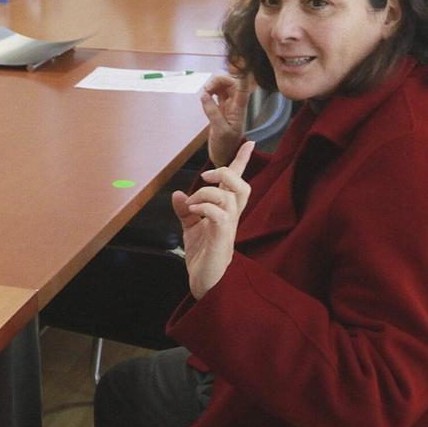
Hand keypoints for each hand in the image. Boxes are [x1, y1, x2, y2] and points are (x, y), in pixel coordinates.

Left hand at [172, 141, 253, 299]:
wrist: (205, 283)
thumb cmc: (202, 255)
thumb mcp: (190, 228)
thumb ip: (185, 210)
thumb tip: (178, 193)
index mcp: (226, 212)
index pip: (236, 183)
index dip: (242, 162)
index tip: (249, 142)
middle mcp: (231, 217)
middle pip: (241, 186)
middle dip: (227, 173)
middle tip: (205, 177)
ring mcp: (228, 228)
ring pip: (230, 197)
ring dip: (207, 192)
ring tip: (192, 203)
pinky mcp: (221, 240)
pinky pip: (219, 215)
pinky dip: (204, 207)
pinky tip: (193, 211)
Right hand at [200, 74, 250, 166]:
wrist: (223, 155)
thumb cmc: (224, 145)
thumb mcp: (219, 130)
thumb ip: (212, 112)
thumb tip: (204, 94)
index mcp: (239, 108)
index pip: (243, 88)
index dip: (242, 76)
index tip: (237, 66)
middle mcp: (235, 104)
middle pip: (231, 83)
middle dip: (219, 80)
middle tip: (206, 89)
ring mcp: (228, 105)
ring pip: (223, 86)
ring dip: (213, 85)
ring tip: (204, 93)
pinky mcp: (221, 108)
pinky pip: (217, 93)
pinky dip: (210, 91)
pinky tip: (205, 96)